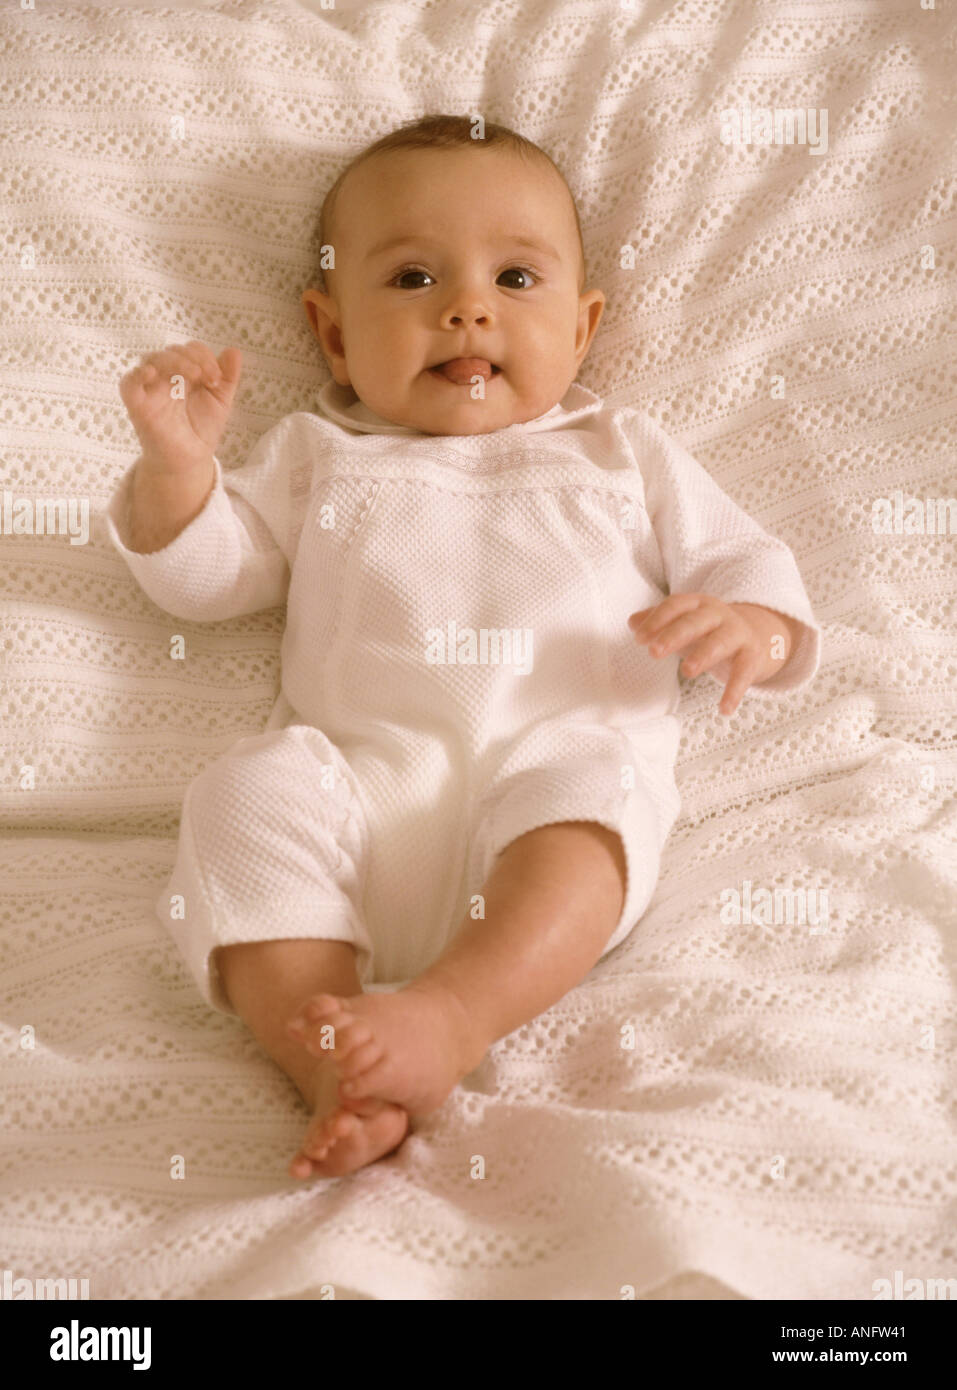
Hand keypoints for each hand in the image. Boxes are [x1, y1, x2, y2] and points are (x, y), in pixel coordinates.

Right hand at [119, 340, 241, 472]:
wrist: (191, 458)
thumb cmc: (202, 429)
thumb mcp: (220, 401)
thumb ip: (227, 377)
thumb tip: (234, 350)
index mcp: (184, 373)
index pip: (190, 350)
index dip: (205, 356)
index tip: (217, 377)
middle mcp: (165, 377)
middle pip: (172, 351)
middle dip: (195, 358)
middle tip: (210, 377)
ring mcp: (150, 389)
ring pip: (153, 360)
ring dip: (176, 361)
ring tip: (195, 375)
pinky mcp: (137, 404)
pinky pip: (128, 383)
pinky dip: (137, 374)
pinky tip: (152, 373)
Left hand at [628, 593, 782, 716]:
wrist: (757, 635)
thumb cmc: (708, 631)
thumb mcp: (683, 623)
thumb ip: (658, 622)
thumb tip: (632, 622)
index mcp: (697, 605)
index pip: (675, 606)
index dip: (657, 620)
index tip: (639, 638)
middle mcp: (718, 615)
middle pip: (695, 622)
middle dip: (675, 635)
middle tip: (654, 652)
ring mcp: (737, 634)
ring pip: (720, 642)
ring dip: (704, 655)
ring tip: (686, 671)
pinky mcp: (752, 657)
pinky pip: (744, 673)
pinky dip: (734, 691)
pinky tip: (724, 710)